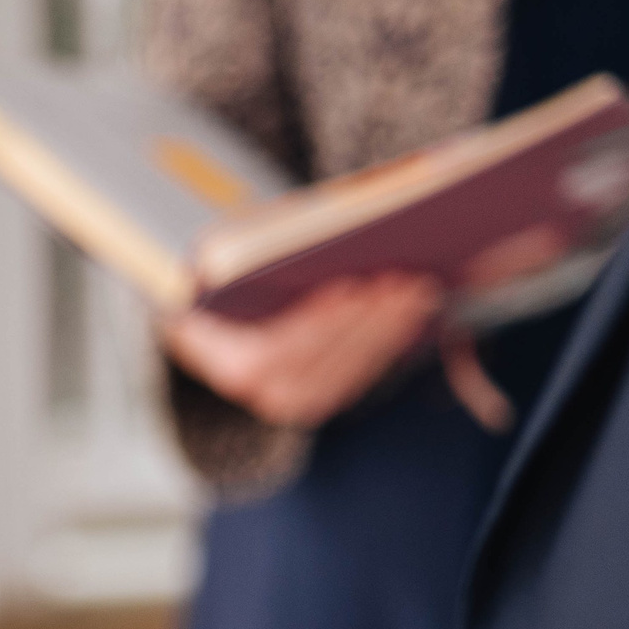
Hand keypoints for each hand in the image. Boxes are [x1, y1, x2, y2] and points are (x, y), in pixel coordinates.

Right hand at [162, 273, 443, 429]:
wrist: (212, 328)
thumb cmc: (223, 284)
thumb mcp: (226, 262)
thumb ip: (259, 251)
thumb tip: (321, 226)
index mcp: (235, 364)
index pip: (281, 345)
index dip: (318, 318)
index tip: (349, 285)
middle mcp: (267, 394)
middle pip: (326, 356)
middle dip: (367, 317)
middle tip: (402, 280)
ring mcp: (297, 402)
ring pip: (352, 366)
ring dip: (388, 328)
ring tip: (416, 290)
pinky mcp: (323, 397)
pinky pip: (362, 371)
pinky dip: (389, 341)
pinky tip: (411, 313)